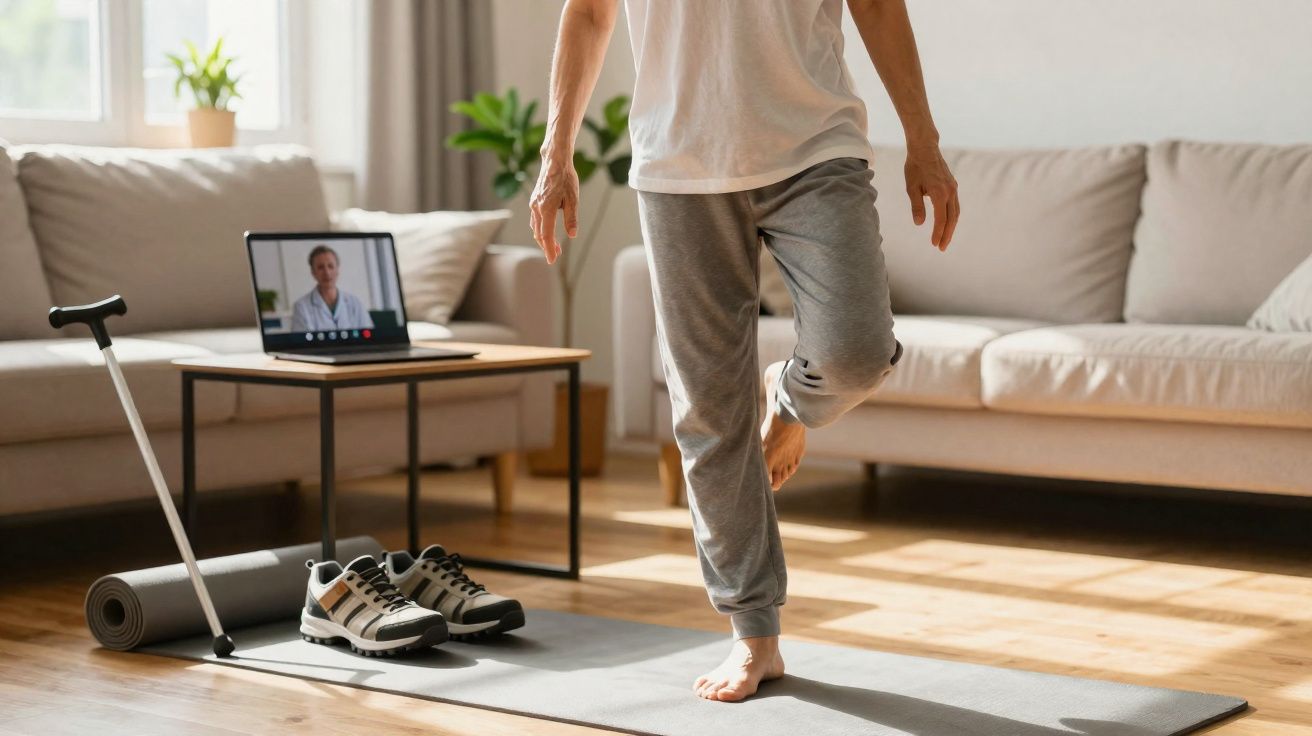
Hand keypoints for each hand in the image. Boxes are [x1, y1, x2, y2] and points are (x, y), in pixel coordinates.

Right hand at [529, 148, 580, 263]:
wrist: (554, 161)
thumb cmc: (566, 178)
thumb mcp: (573, 199)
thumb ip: (571, 219)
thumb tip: (572, 235)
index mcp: (546, 209)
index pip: (547, 235)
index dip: (549, 249)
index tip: (552, 260)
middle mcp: (536, 208)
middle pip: (539, 234)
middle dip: (547, 246)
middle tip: (555, 256)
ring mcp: (533, 204)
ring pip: (536, 227)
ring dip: (544, 238)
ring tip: (554, 246)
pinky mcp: (534, 200)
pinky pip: (535, 219)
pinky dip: (540, 229)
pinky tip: (547, 231)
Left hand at [904, 143, 959, 250]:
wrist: (925, 148)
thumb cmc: (915, 167)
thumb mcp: (911, 187)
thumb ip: (917, 206)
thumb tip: (920, 224)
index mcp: (939, 193)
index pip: (941, 219)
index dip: (938, 233)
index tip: (934, 244)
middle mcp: (950, 191)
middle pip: (951, 219)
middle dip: (947, 234)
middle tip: (941, 248)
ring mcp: (953, 188)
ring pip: (956, 212)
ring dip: (951, 227)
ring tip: (944, 238)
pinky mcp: (953, 185)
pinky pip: (955, 205)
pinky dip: (952, 216)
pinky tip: (946, 222)